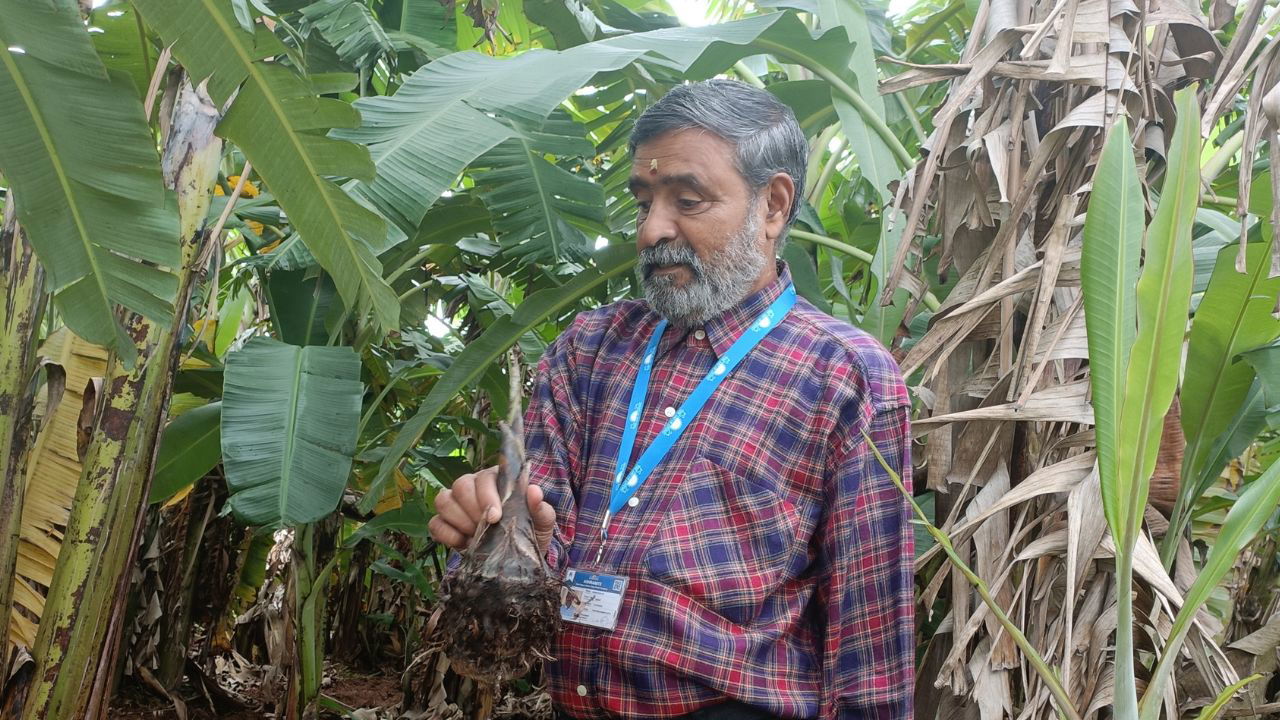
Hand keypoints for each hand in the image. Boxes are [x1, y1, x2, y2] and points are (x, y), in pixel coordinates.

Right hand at [428, 465, 556, 554]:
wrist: (520, 557)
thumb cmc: (531, 531)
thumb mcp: (542, 523)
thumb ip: (540, 508)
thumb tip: (534, 491)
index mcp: (498, 480)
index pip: (485, 477)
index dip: (487, 496)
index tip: (495, 517)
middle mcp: (474, 486)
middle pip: (461, 485)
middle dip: (473, 510)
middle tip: (486, 528)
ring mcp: (457, 504)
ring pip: (443, 500)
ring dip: (459, 520)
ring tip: (476, 535)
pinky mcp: (445, 523)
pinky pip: (434, 523)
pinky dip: (446, 535)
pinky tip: (463, 544)